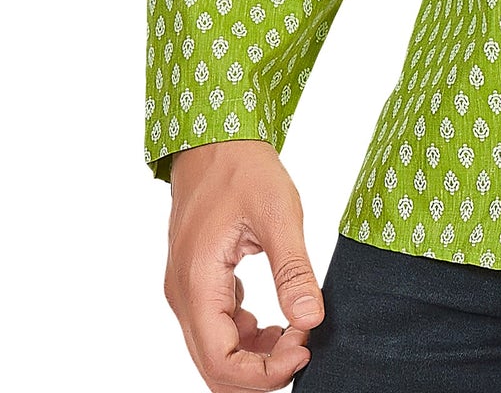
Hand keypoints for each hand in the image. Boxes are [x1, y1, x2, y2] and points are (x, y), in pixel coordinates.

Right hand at [161, 139, 324, 388]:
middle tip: (303, 345)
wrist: (215, 139)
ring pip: (215, 352)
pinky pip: (217, 330)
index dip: (262, 373)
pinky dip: (247, 337)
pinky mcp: (198, 284)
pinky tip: (276, 321)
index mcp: (197, 284)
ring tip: (295, 332)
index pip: (220, 362)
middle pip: (215, 366)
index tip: (302, 351)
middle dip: (261, 370)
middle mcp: (183, 296)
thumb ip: (293, 270)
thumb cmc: (243, 168)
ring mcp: (187, 292)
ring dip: (254, 356)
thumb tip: (309, 320)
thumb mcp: (279, 213)